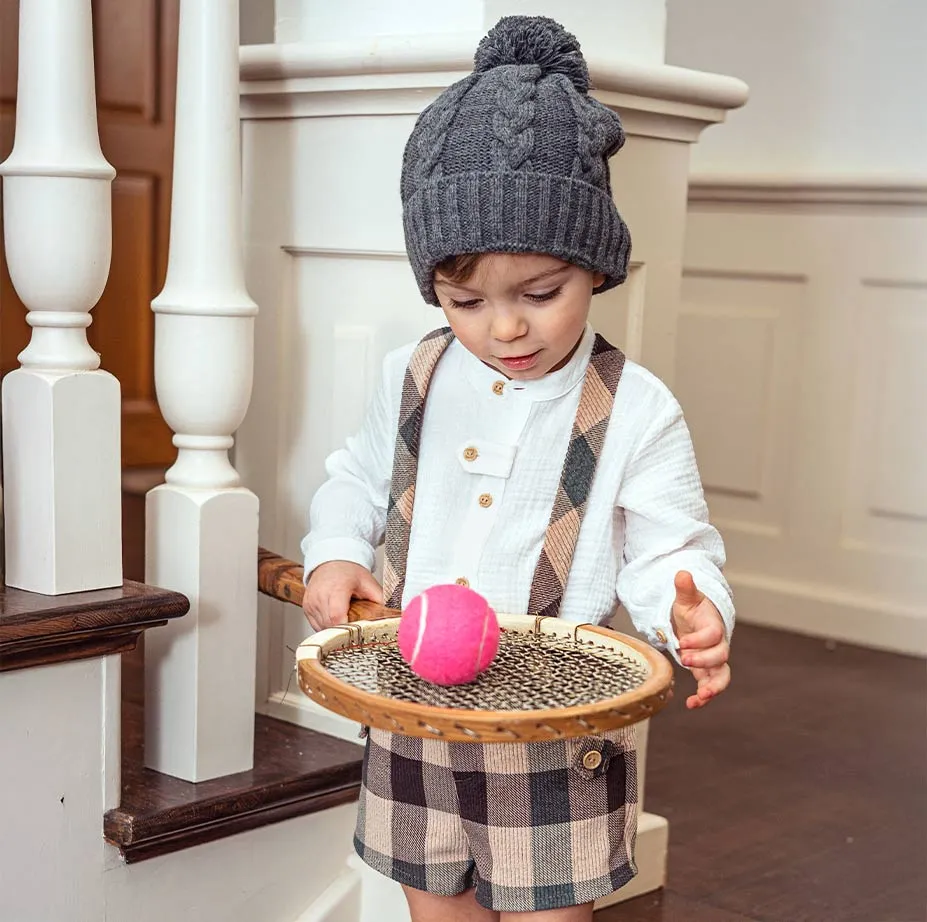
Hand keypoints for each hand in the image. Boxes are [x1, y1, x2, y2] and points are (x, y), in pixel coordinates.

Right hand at [302, 561, 382, 632]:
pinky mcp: (306, 607)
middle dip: (343, 633)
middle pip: (330, 625)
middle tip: (356, 635)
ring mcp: (311, 602)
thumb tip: (393, 614)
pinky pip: (315, 625)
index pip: (336, 616)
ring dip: (334, 632)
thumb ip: (379, 599)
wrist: (331, 561)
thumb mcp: (368, 582)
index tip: (357, 635)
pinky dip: (326, 628)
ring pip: (321, 628)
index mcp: (336, 588)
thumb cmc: (349, 571)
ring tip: (346, 626)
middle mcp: (320, 595)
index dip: (346, 629)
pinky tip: (335, 622)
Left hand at [671, 570, 730, 709]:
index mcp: (713, 626)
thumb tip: (682, 574)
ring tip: (700, 697)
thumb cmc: (692, 608)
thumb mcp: (686, 598)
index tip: (682, 642)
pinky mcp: (706, 672)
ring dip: (713, 688)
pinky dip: (703, 698)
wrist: (694, 621)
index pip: (714, 634)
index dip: (701, 640)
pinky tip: (691, 704)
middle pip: (721, 657)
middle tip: (684, 659)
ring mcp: (713, 660)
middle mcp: (717, 645)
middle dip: (704, 661)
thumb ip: (685, 589)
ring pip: (721, 676)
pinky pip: (709, 687)